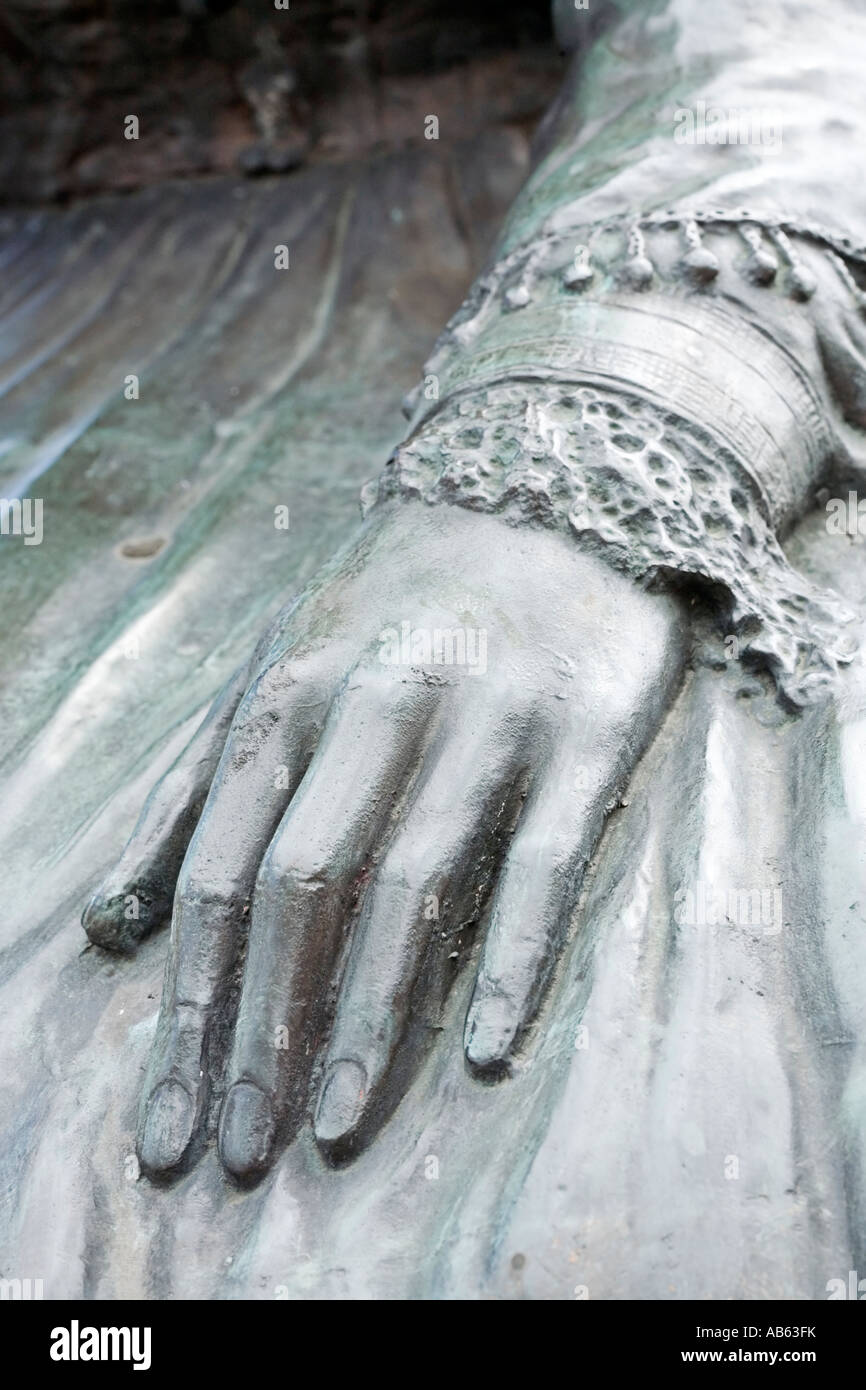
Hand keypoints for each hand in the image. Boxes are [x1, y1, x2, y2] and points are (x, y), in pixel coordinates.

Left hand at [83, 501, 687, 1177]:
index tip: (169, 1119)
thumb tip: (108, 927)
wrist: (545, 490)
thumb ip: (186, 789)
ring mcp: (482, 718)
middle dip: (261, 1029)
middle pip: (300, 886)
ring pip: (412, 882)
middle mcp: (375, 704)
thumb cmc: (387, 604)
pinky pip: (546, 860)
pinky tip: (492, 1052)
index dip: (186, 1004)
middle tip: (242, 1153)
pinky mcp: (580, 733)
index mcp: (285, 696)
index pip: (216, 873)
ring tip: (337, 1126)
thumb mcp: (269, 670)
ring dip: (371, 1016)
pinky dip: (516, 957)